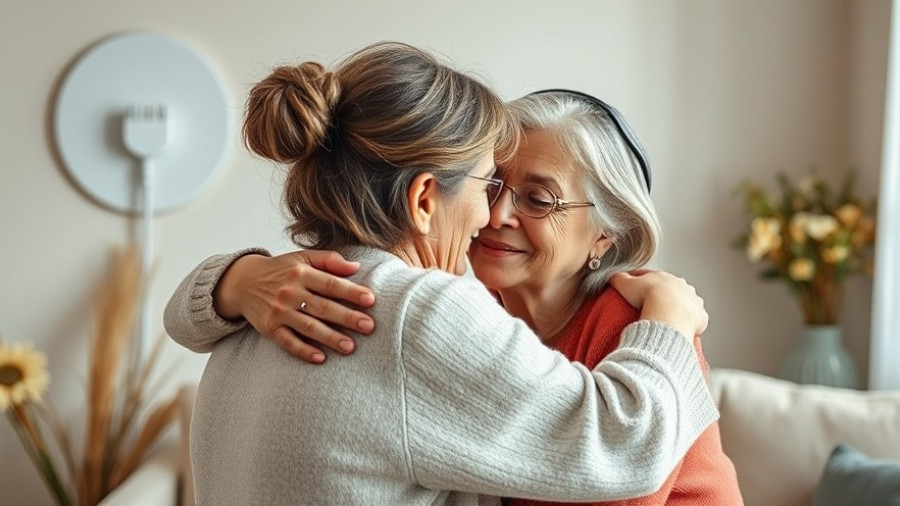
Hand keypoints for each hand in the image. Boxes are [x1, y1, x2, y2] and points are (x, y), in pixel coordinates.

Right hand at [213, 251, 375, 362]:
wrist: (243, 282)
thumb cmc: (281, 270)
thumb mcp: (302, 258)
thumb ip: (329, 260)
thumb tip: (356, 267)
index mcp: (301, 273)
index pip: (330, 284)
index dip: (351, 292)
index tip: (371, 300)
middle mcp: (290, 292)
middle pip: (322, 307)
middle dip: (347, 317)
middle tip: (369, 327)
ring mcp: (279, 312)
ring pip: (308, 326)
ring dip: (330, 337)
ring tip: (350, 347)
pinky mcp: (270, 328)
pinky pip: (288, 342)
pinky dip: (303, 351)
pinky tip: (321, 358)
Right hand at [609, 270, 707, 341]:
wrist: (668, 311)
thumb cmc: (647, 297)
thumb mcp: (625, 284)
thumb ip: (618, 278)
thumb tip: (613, 276)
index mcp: (663, 277)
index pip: (652, 276)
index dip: (642, 282)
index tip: (636, 290)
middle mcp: (681, 286)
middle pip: (671, 289)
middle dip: (663, 295)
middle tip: (651, 306)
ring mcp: (692, 300)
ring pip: (685, 302)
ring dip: (678, 308)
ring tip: (666, 319)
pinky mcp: (700, 315)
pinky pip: (694, 319)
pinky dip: (688, 323)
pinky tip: (679, 328)